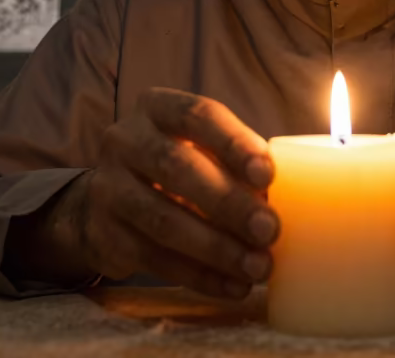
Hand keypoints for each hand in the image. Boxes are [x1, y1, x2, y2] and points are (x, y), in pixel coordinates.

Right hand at [72, 88, 277, 297]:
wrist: (108, 204)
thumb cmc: (178, 168)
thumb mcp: (200, 149)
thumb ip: (237, 161)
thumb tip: (290, 195)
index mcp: (156, 107)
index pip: (198, 114)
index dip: (234, 143)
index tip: (267, 173)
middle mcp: (124, 140)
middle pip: (178, 167)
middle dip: (229, 202)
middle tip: (270, 230)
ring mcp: (107, 187)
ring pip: (164, 220)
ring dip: (218, 248)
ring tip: (258, 266)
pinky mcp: (104, 233)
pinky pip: (155, 259)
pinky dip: (200, 276)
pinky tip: (233, 286)